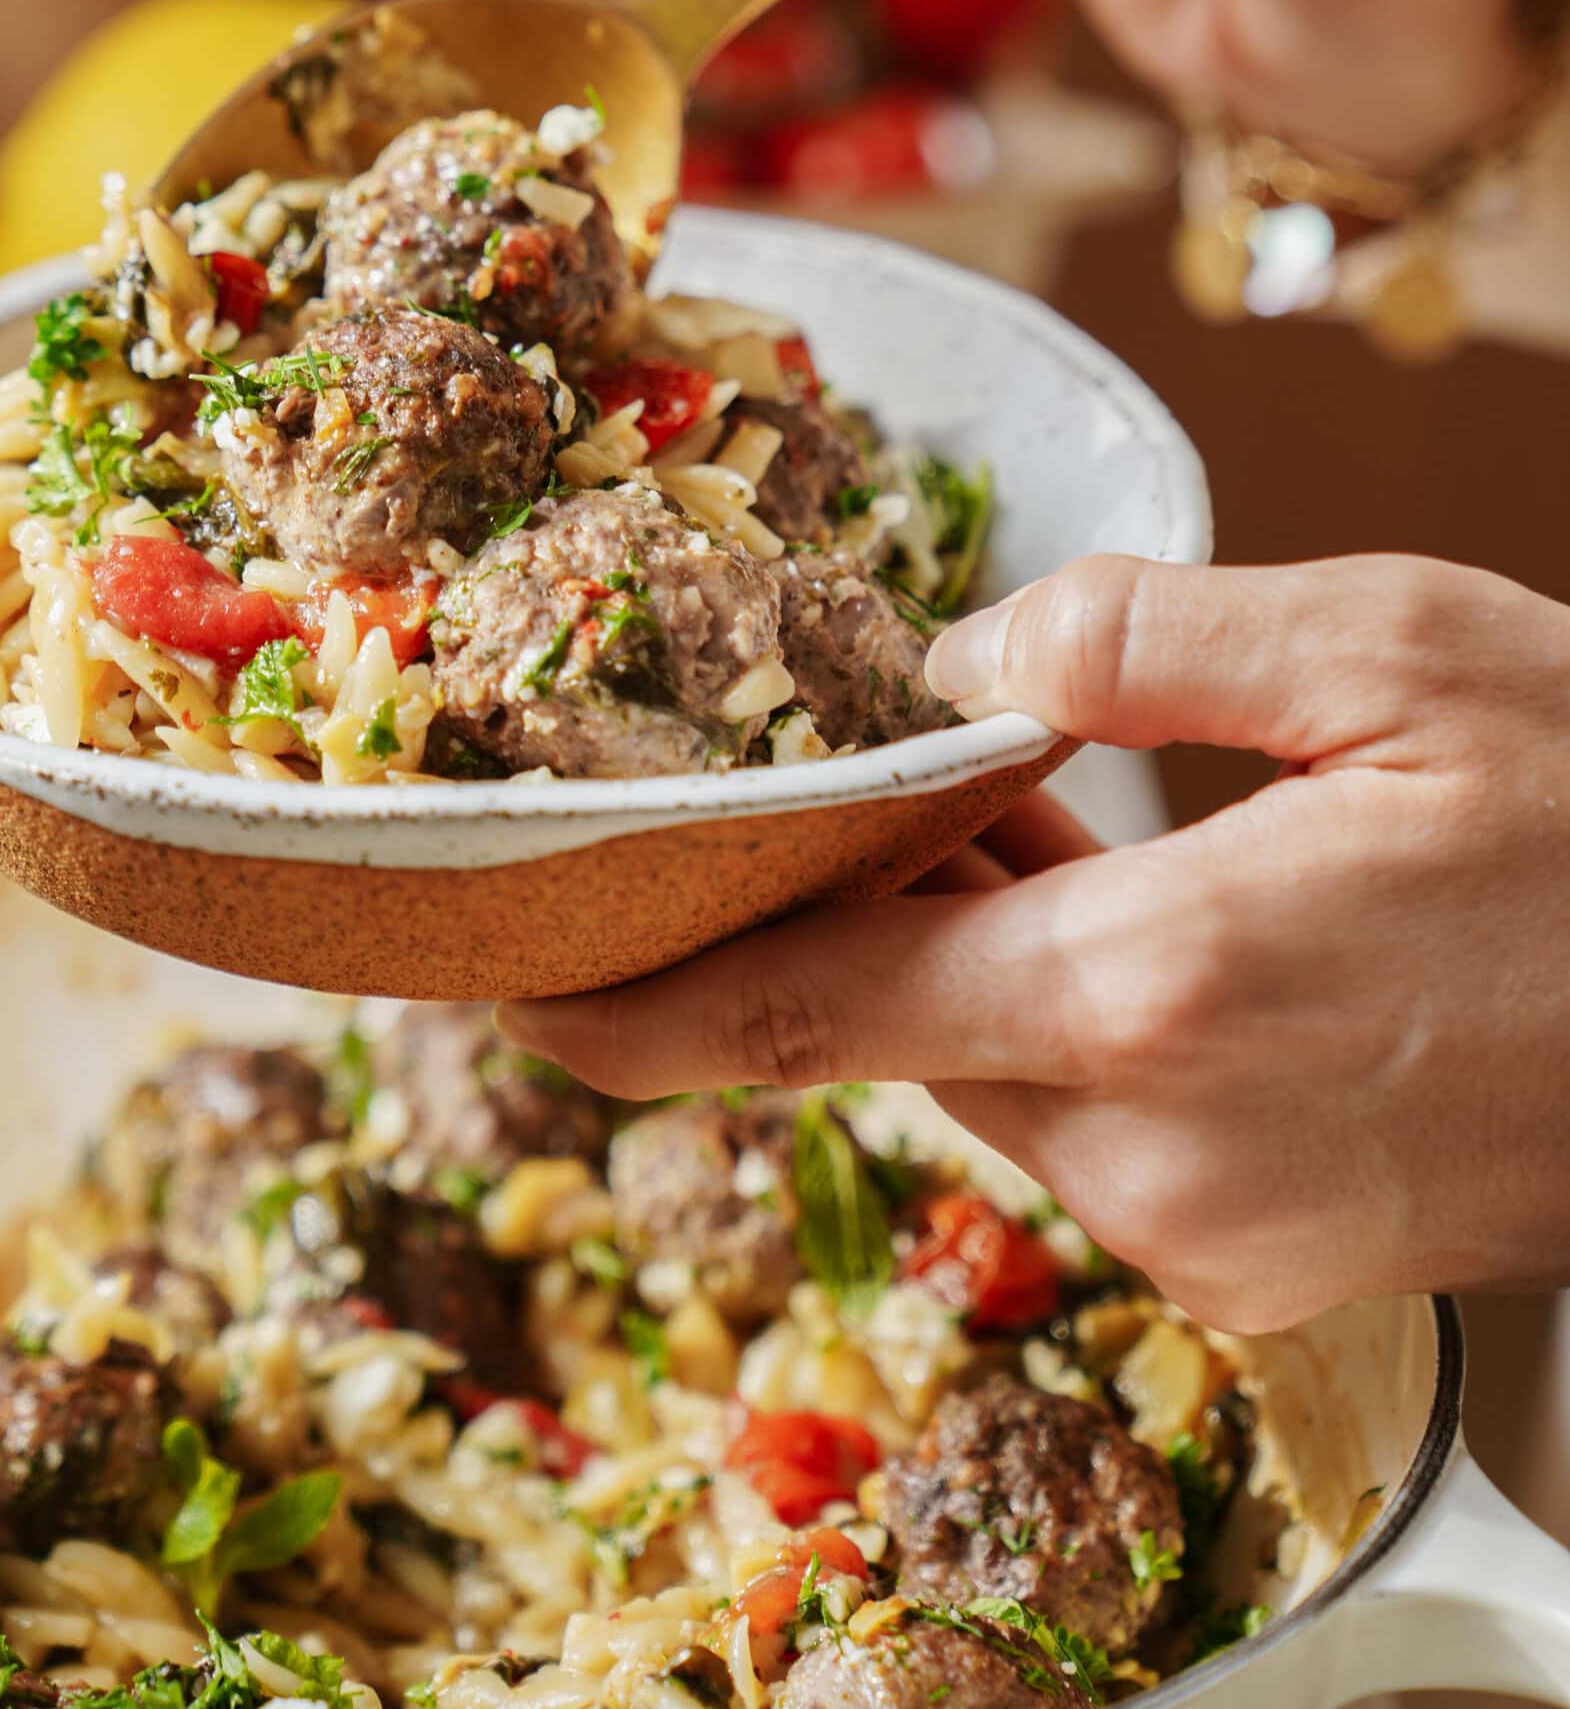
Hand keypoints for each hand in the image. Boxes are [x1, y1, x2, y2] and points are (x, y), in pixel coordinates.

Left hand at [499, 554, 1569, 1330]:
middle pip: (898, 1014)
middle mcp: (1150, 1153)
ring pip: (992, 1059)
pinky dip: (1071, 1006)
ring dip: (988, 940)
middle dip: (874, 892)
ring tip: (1068, 812)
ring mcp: (1203, 1234)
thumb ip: (1133, 639)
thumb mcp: (1394, 652)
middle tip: (894, 764)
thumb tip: (956, 667)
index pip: (799, 1014)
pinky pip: (1086, 1112)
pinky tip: (1152, 903)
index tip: (506, 978)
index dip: (629, 1000)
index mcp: (1153, 995)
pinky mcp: (1251, 1261)